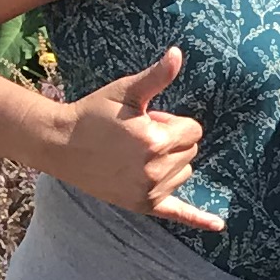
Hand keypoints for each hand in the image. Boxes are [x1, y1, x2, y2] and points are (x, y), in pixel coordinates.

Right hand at [53, 47, 222, 230]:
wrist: (60, 144)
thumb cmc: (93, 113)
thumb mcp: (126, 92)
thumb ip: (156, 77)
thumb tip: (178, 53)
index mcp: (156, 140)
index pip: (194, 130)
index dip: (173, 122)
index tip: (147, 120)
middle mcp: (155, 169)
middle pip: (190, 151)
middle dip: (171, 141)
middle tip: (136, 137)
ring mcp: (149, 190)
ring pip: (184, 173)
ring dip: (170, 163)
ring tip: (135, 154)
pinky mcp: (142, 205)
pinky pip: (179, 214)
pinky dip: (199, 220)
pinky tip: (218, 226)